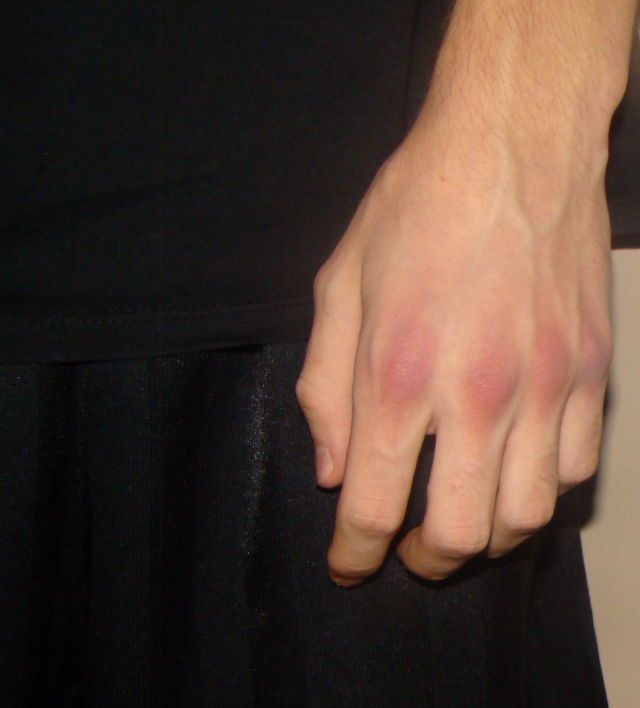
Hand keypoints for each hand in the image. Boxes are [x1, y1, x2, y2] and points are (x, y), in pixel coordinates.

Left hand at [295, 86, 613, 586]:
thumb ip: (326, 387)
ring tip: (462, 517)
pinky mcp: (592, 372)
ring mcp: (547, 386)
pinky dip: (540, 492)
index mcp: (399, 373)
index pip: (374, 505)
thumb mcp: (338, 285)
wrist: (511, 144)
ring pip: (526, 518)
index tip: (349, 565)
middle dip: (423, 559)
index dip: (356, 553)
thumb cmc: (415, 208)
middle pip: (460, 535)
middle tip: (407, 548)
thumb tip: (335, 471)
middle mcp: (478, 394)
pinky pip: (577, 470)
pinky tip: (514, 470)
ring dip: (486, 537)